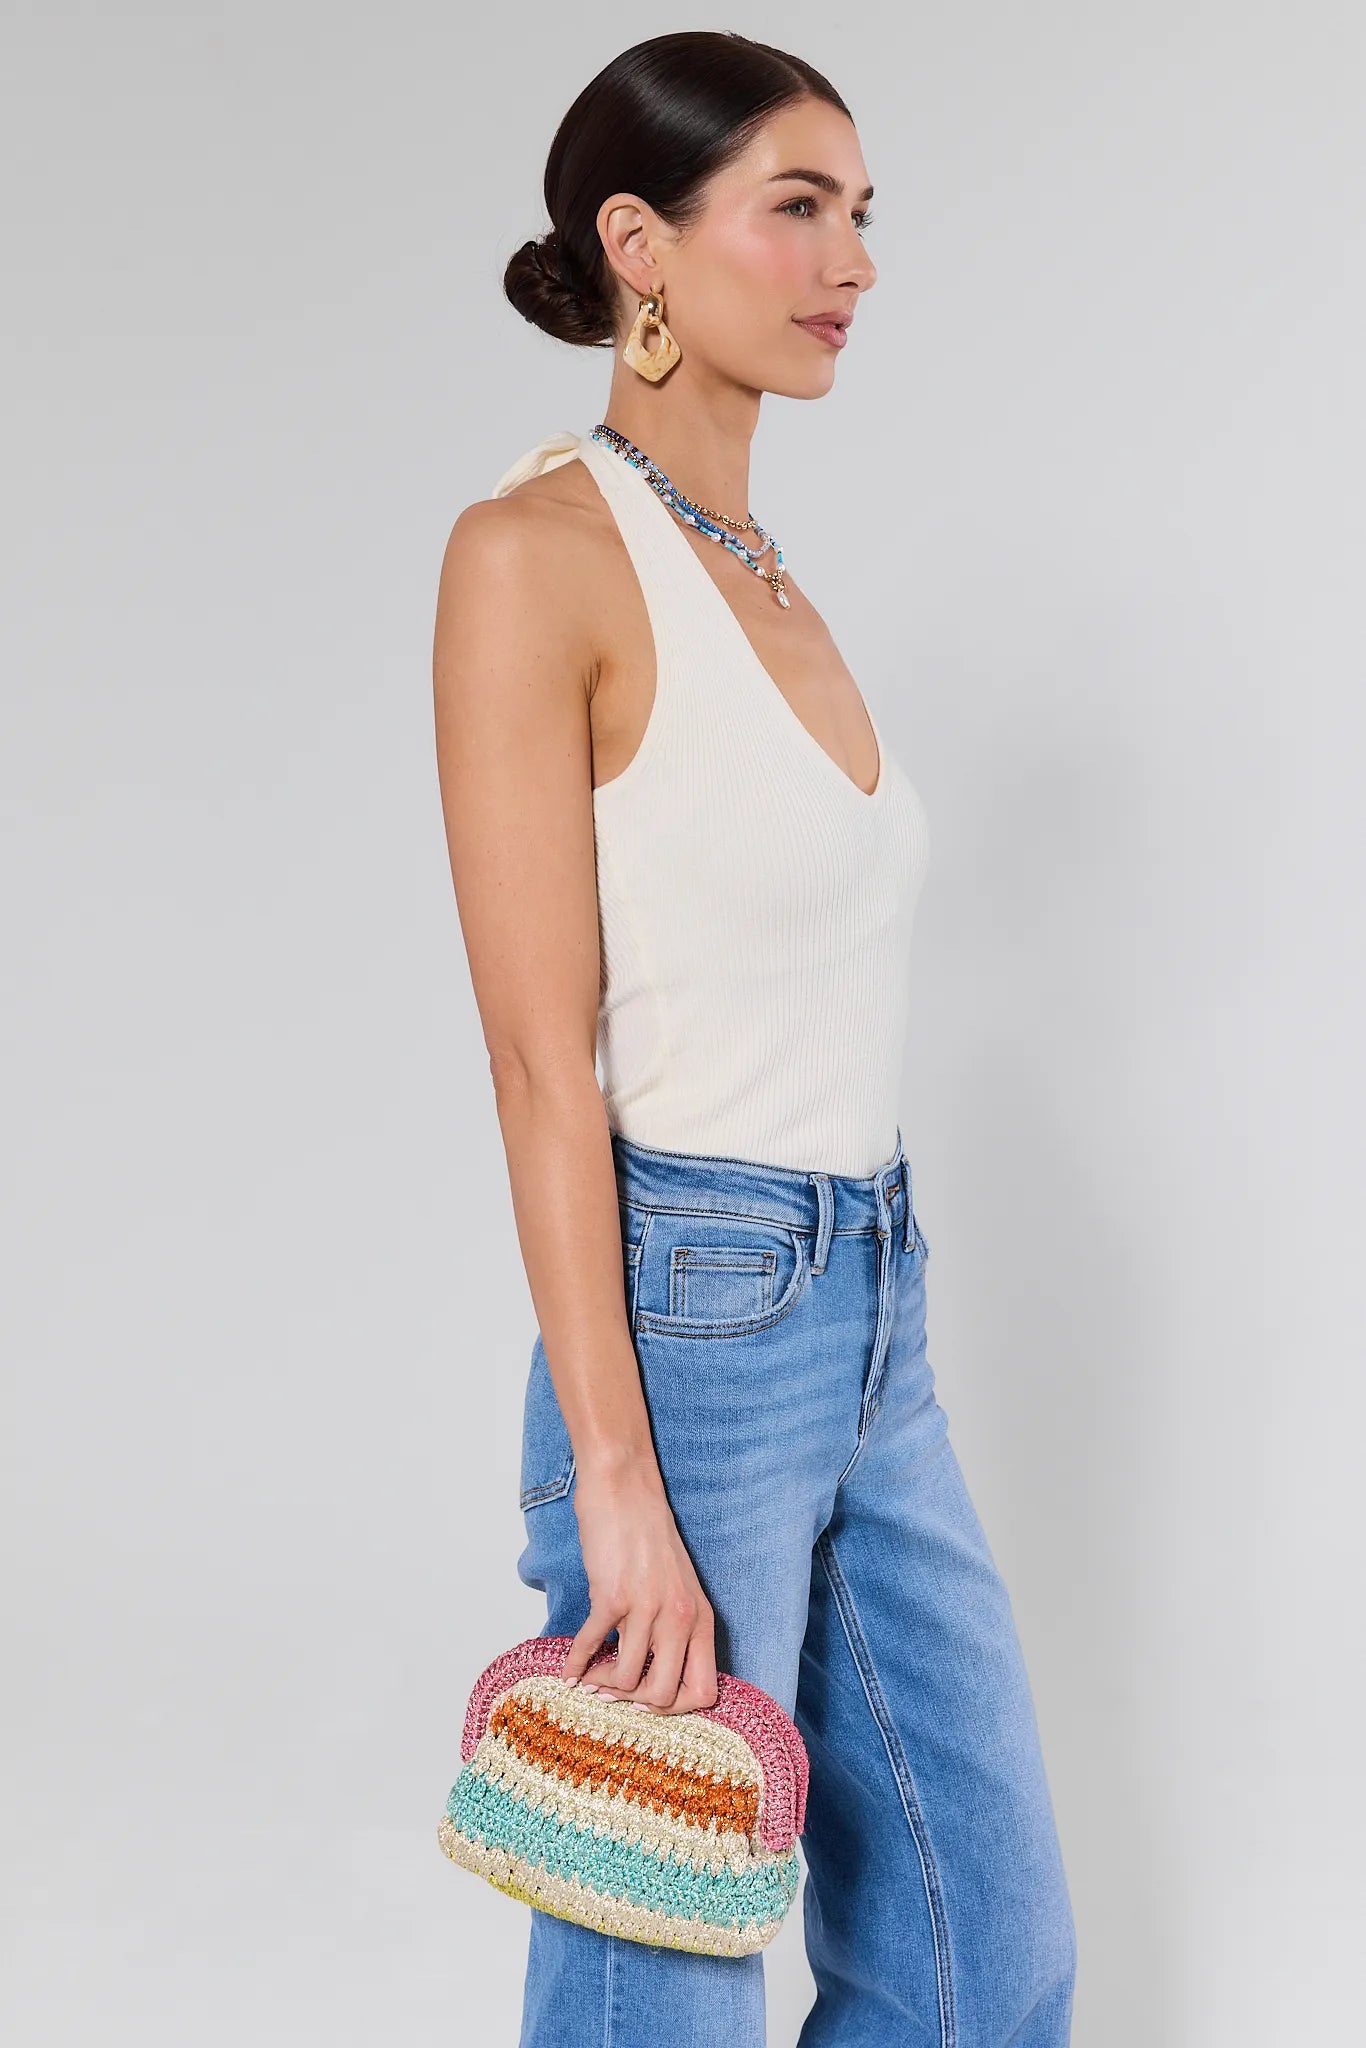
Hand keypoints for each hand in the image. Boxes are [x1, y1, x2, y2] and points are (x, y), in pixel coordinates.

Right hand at [560, 1457, 718, 1714]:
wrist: (626, 1490)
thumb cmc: (649, 1537)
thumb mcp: (680, 1587)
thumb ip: (676, 1628)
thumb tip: (655, 1675)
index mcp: (701, 1618)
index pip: (704, 1690)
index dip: (675, 1708)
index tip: (648, 1702)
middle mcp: (679, 1617)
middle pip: (664, 1696)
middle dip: (634, 1703)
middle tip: (614, 1692)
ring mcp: (646, 1608)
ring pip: (627, 1679)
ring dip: (603, 1684)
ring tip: (591, 1676)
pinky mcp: (611, 1596)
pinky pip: (590, 1646)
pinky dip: (575, 1664)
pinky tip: (568, 1669)